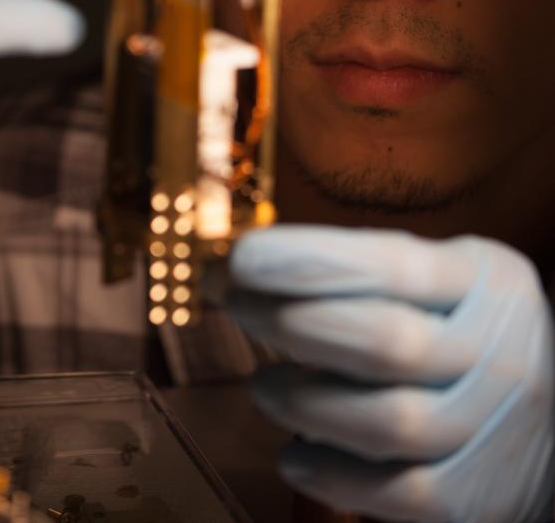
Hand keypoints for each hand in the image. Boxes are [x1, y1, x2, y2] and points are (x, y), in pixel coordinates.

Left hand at [228, 225, 554, 522]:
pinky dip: (333, 476)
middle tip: (232, 306)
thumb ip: (369, 270)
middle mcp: (501, 350)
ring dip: (304, 401)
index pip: (392, 264)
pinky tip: (293, 456)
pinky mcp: (480, 497)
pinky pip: (399, 495)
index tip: (239, 259)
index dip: (308, 260)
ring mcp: (494, 427)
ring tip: (263, 386)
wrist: (553, 416)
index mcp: (487, 280)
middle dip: (291, 322)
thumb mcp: (446, 278)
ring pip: (389, 422)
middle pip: (386, 341)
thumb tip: (249, 269)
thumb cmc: (465, 331)